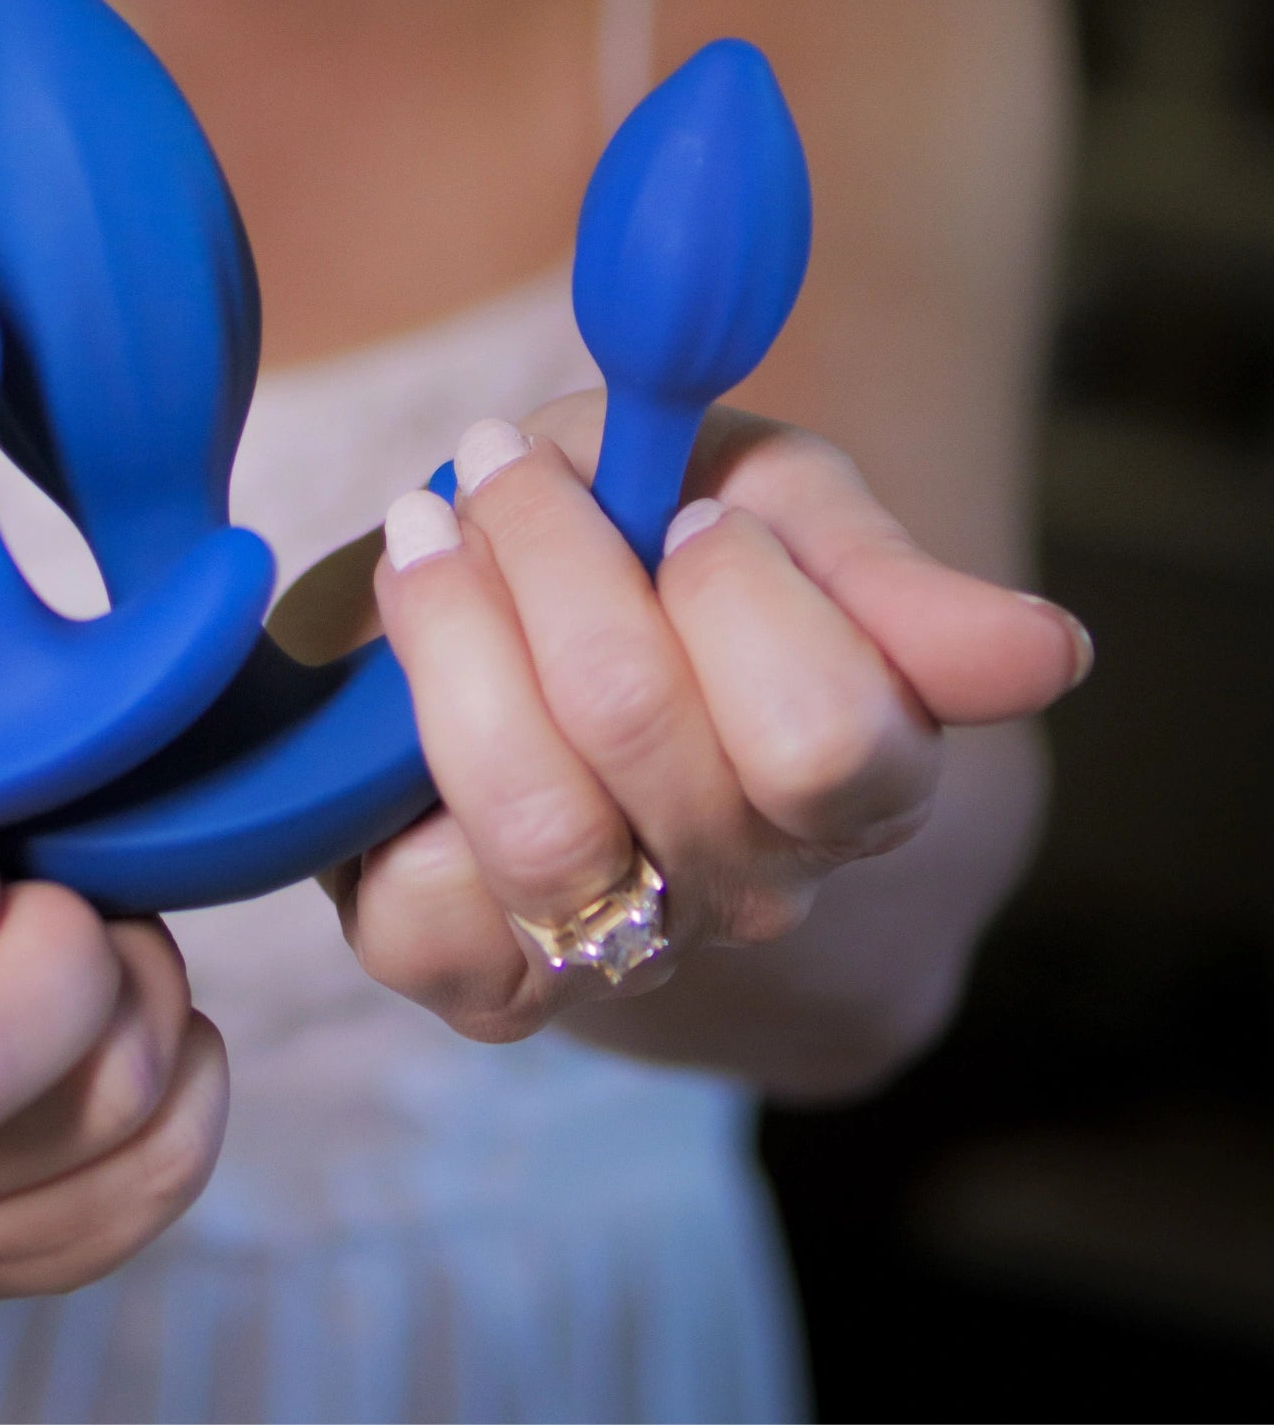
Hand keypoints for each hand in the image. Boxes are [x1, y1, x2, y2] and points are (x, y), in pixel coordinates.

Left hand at [339, 393, 1088, 1043]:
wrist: (533, 622)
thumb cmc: (661, 534)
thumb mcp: (776, 500)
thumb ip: (891, 580)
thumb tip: (1054, 658)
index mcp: (861, 775)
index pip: (825, 732)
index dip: (734, 591)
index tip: (686, 506)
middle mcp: (754, 887)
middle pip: (643, 735)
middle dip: (554, 559)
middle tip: (508, 462)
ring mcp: (619, 948)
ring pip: (536, 826)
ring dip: (453, 636)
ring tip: (430, 529)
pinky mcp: (485, 982)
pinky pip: (423, 919)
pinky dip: (391, 770)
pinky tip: (397, 677)